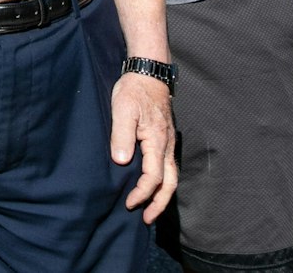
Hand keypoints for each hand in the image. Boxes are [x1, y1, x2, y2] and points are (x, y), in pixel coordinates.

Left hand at [109, 72, 175, 222]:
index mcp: (157, 141)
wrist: (148, 73)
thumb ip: (121, 136)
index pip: (153, 176)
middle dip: (159, 204)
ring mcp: (168, 142)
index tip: (129, 203)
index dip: (142, 193)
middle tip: (146, 219)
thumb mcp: (122, 110)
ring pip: (171, 176)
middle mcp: (167, 145)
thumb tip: (122, 162)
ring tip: (151, 210)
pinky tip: (153, 187)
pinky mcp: (165, 139)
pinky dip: (163, 183)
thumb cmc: (133, 91)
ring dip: (162, 195)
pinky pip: (168, 167)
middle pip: (169, 183)